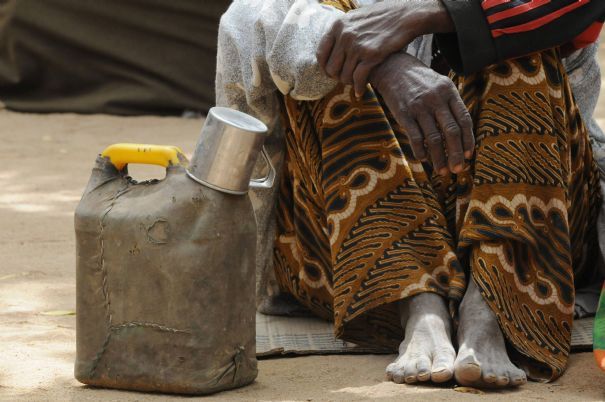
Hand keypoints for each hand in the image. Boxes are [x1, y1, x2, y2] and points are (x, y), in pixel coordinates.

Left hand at [317, 0, 453, 96]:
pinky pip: (358, 79)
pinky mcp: (371, 55)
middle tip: (345, 80)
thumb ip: (343, 30)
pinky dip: (359, 88)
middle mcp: (345, 36)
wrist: (406, 16)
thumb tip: (332, 47)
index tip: (330, 73)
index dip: (324, 67)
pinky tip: (361, 92)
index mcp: (338, 25)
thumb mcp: (356, 17)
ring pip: (344, 76)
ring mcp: (357, 46)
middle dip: (337, 78)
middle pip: (331, 69)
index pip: (321, 54)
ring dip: (349, 84)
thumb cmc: (382, 17)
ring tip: (355, 84)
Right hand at [370, 53, 473, 174]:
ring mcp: (419, 107)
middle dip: (456, 154)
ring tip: (441, 170)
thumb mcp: (440, 85)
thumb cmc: (420, 81)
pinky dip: (420, 151)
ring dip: (439, 158)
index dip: (468, 140)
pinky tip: (423, 158)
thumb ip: (451, 105)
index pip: (464, 119)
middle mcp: (436, 99)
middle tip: (457, 170)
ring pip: (434, 138)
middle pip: (451, 132)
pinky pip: (415, 137)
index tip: (468, 155)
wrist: (392, 68)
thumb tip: (462, 133)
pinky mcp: (404, 113)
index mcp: (449, 91)